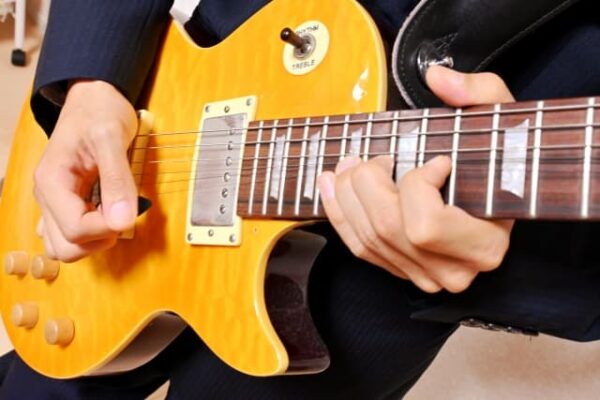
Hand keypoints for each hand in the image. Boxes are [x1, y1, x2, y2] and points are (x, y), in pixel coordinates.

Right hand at [33, 80, 137, 261]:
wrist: (94, 98)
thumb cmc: (100, 112)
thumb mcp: (111, 138)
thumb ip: (117, 180)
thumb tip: (123, 221)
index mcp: (52, 182)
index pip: (74, 230)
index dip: (105, 229)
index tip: (129, 210)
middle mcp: (48, 197)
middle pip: (65, 247)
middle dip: (98, 240)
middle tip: (120, 213)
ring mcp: (55, 202)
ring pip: (65, 247)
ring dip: (94, 241)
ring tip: (114, 212)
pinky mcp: (67, 202)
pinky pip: (70, 234)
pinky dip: (91, 234)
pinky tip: (107, 212)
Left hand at [318, 66, 514, 292]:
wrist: (500, 196)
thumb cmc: (501, 160)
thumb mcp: (502, 119)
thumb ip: (478, 93)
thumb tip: (436, 77)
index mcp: (483, 244)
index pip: (424, 225)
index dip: (416, 185)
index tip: (437, 160)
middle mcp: (454, 270)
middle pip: (387, 228)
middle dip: (368, 183)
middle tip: (373, 157)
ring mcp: (426, 275)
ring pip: (368, 239)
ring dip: (346, 195)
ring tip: (348, 164)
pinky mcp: (403, 270)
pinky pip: (360, 248)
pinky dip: (339, 214)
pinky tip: (331, 185)